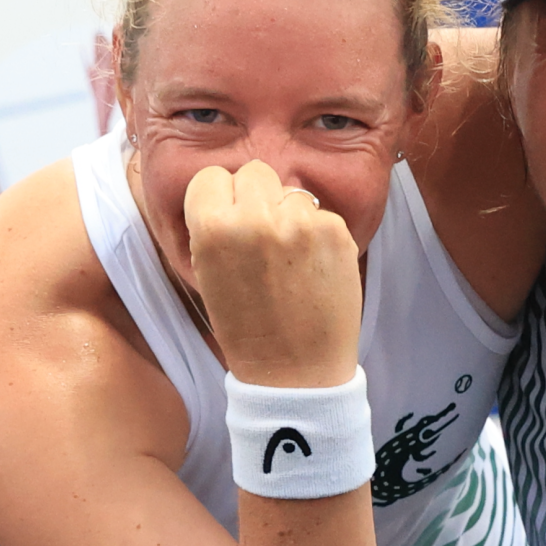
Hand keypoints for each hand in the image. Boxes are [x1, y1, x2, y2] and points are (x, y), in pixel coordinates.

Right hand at [186, 163, 361, 388]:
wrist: (296, 373)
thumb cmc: (247, 330)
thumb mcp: (209, 274)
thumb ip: (216, 227)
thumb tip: (232, 191)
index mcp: (213, 229)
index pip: (211, 177)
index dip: (220, 199)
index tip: (228, 220)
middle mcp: (256, 218)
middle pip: (254, 172)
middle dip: (256, 198)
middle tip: (262, 237)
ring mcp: (301, 222)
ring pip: (290, 192)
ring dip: (289, 215)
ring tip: (290, 261)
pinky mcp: (336, 231)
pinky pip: (320, 214)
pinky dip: (317, 234)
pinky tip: (312, 268)